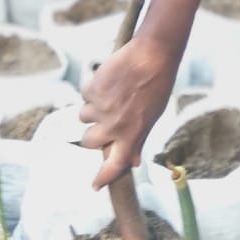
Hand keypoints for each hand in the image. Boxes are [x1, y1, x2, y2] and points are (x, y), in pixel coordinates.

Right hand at [79, 34, 177, 189]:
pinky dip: (93, 89)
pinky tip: (109, 80)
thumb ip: (139, 139)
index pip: (114, 165)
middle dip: (93, 132)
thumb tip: (133, 163)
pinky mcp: (92, 89)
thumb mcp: (153, 117)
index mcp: (132, 134)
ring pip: (83, 116)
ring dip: (93, 108)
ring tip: (112, 93)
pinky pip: (84, 95)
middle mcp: (114, 125)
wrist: (153, 54)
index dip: (103, 178)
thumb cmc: (157, 84)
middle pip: (88, 141)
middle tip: (105, 119)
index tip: (94, 186)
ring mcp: (101, 108)